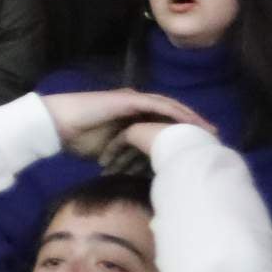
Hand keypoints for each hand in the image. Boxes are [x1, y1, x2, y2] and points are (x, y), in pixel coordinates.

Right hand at [40, 88, 212, 162]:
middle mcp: (136, 105)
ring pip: (169, 106)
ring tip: (207, 130)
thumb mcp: (108, 151)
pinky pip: (156, 104)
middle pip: (172, 113)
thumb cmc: (77, 139)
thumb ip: (123, 155)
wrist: (57, 124)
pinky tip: (187, 122)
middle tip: (214, 137)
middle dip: (194, 124)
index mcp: (132, 117)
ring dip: (190, 118)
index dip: (182, 132)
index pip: (164, 122)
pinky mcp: (128, 99)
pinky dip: (173, 112)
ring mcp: (133, 99)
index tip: (198, 146)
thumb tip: (133, 172)